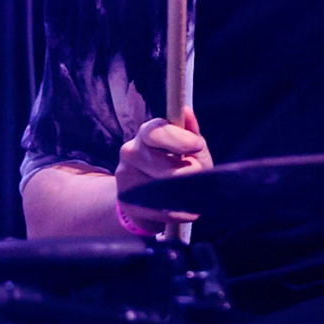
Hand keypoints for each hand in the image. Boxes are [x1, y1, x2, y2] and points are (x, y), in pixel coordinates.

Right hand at [114, 109, 211, 225]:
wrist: (149, 198)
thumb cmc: (175, 167)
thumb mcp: (187, 149)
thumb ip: (190, 133)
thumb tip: (186, 111)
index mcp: (147, 134)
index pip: (157, 132)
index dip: (180, 139)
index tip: (197, 146)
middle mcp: (131, 151)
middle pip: (164, 166)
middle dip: (187, 174)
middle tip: (195, 176)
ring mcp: (125, 176)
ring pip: (162, 190)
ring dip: (184, 196)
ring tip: (191, 194)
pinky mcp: (126, 201)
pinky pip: (159, 210)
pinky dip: (177, 213)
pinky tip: (182, 209)